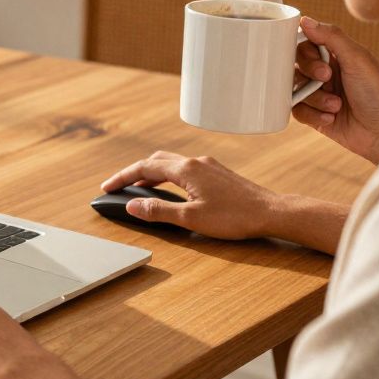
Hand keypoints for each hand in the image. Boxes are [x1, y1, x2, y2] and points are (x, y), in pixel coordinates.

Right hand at [100, 151, 349, 254]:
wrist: (271, 213)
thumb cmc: (235, 217)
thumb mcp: (191, 218)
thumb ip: (159, 211)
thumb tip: (133, 206)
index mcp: (186, 170)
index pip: (144, 167)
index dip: (122, 177)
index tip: (107, 187)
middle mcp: (195, 162)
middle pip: (156, 160)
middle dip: (134, 173)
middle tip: (120, 187)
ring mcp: (208, 165)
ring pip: (171, 163)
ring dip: (152, 174)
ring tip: (140, 190)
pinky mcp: (218, 173)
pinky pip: (184, 169)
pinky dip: (168, 176)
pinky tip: (171, 190)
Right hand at [293, 17, 378, 163]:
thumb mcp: (358, 59)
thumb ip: (331, 36)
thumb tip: (304, 19)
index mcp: (337, 56)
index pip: (306, 44)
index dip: (306, 53)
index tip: (321, 62)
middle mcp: (326, 74)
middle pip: (295, 66)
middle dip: (309, 74)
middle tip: (327, 79)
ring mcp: (320, 95)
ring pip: (295, 90)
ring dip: (314, 98)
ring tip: (336, 106)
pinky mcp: (316, 116)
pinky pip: (297, 111)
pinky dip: (313, 115)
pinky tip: (331, 119)